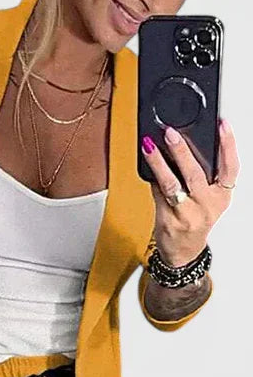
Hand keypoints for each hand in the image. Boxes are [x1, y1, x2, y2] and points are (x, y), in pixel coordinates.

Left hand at [141, 119, 239, 266]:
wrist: (182, 252)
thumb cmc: (195, 220)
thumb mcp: (208, 200)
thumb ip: (202, 177)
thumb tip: (180, 146)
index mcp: (221, 197)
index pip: (231, 167)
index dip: (228, 144)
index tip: (222, 124)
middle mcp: (207, 206)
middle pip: (195, 174)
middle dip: (182, 151)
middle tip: (171, 133)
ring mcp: (187, 215)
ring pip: (172, 184)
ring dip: (159, 163)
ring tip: (149, 147)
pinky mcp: (168, 221)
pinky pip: (158, 195)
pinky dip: (152, 178)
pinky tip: (146, 165)